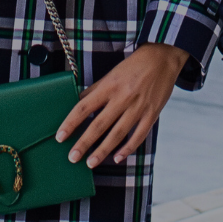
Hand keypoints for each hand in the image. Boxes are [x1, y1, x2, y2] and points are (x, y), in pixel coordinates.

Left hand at [56, 42, 189, 168]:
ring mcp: (138, 107)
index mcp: (109, 86)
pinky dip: (127, 148)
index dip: (70, 123)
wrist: (162, 59)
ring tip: (90, 163)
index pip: (84, 107)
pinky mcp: (152, 114)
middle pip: (99, 124)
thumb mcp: (111, 74)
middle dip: (84, 143)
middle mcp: (122, 98)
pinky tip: (117, 158)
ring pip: (118, 133)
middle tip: (72, 157)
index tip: (60, 137)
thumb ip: (95, 90)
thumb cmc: (133, 66)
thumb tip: (78, 103)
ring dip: (103, 150)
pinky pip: (139, 135)